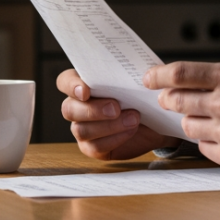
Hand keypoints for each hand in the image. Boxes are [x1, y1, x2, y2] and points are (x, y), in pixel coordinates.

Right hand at [57, 68, 179, 160]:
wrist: (155, 117)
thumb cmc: (142, 94)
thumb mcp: (137, 81)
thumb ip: (127, 74)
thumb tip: (135, 71)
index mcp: (83, 84)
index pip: (65, 81)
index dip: (71, 85)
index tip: (86, 91)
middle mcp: (77, 106)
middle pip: (69, 109)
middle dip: (92, 110)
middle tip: (116, 108)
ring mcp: (82, 128)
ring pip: (81, 130)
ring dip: (108, 126)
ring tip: (133, 119)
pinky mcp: (92, 147)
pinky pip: (95, 146)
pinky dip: (115, 139)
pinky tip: (131, 131)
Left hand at [145, 62, 219, 172]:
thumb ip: (214, 80)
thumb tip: (174, 84)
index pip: (179, 74)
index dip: (158, 76)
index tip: (148, 78)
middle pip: (176, 100)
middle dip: (169, 100)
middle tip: (169, 100)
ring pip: (187, 125)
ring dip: (192, 121)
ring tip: (211, 119)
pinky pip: (202, 146)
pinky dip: (208, 141)